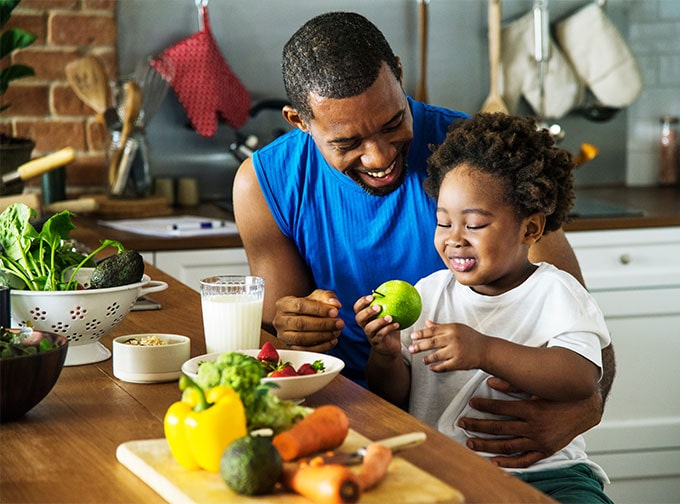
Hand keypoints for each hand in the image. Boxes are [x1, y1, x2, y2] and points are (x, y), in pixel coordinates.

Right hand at [272, 289, 343, 351]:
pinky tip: (332, 341)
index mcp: (283, 304)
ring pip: (301, 338)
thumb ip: (327, 297)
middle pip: (300, 323)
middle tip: (339, 323)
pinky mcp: (289, 348)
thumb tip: (335, 304)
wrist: (301, 318)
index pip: (300, 306)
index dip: (319, 309)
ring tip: (337, 332)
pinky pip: (304, 350)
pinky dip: (320, 347)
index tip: (335, 312)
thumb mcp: (318, 297)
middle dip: (323, 324)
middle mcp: (279, 320)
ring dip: (322, 336)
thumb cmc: (310, 306)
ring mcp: (283, 336)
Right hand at [353, 294, 400, 357]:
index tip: (371, 296)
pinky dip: (389, 329)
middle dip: (367, 311)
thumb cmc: (388, 327)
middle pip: (359, 318)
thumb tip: (396, 287)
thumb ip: (389, 304)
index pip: (357, 308)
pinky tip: (397, 324)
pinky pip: (381, 335)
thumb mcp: (389, 314)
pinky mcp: (377, 342)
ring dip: (379, 321)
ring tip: (390, 317)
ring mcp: (370, 335)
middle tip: (378, 307)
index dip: (361, 302)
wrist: (390, 346)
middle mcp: (364, 326)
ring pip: (369, 328)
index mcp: (365, 317)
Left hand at [408, 321, 486, 371]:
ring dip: (427, 358)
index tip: (412, 336)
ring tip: (423, 360)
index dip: (421, 333)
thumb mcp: (457, 328)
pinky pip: (443, 367)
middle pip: (432, 343)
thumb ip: (441, 326)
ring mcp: (456, 351)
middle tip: (410, 348)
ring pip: (436, 356)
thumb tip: (426, 323)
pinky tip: (431, 367)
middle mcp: (453, 339)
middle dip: (419, 346)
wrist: (486, 350)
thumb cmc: (470, 338)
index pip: (432, 330)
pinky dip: (436, 368)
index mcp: (452, 329)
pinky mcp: (459, 363)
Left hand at [459, 377, 603, 467]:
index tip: (471, 403)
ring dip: (487, 445)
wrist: (585, 408)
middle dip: (477, 426)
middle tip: (462, 423)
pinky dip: (509, 463)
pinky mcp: (545, 450)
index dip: (484, 405)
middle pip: (499, 428)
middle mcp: (534, 427)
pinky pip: (525, 460)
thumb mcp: (538, 386)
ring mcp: (539, 441)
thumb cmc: (559, 395)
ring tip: (470, 442)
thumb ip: (514, 384)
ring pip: (507, 446)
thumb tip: (491, 380)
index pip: (501, 408)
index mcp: (531, 409)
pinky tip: (494, 461)